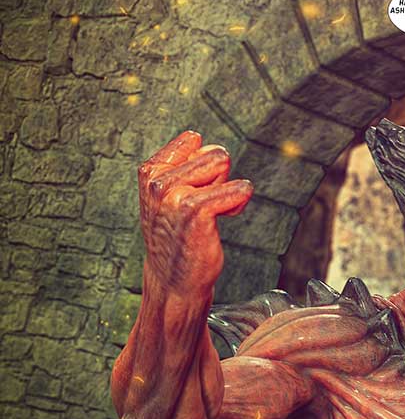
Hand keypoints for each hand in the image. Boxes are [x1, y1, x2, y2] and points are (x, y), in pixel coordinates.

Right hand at [138, 131, 252, 292]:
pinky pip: (239, 189)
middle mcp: (157, 180)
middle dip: (219, 178)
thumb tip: (198, 139)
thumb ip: (183, 163)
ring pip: (222, 162)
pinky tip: (222, 220)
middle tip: (204, 207)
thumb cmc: (177, 235)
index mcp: (150, 171)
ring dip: (228, 189)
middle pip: (214, 152)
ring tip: (211, 214)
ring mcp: (174, 194)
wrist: (173, 279)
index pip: (193, 141)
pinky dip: (239, 202)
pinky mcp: (195, 210)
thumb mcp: (170, 194)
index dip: (204, 165)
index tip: (195, 190)